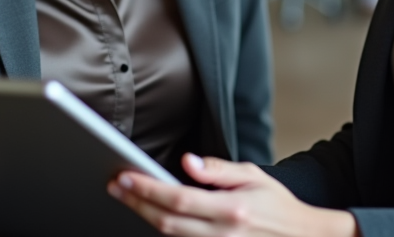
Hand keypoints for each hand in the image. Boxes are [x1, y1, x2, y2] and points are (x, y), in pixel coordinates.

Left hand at [108, 154, 357, 236]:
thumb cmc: (278, 205)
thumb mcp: (253, 176)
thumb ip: (218, 170)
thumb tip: (187, 162)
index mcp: (231, 209)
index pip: (177, 197)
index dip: (146, 188)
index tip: (124, 176)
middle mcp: (222, 234)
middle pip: (166, 221)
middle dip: (136, 203)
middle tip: (115, 186)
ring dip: (145, 218)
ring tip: (128, 198)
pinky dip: (166, 233)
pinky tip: (153, 218)